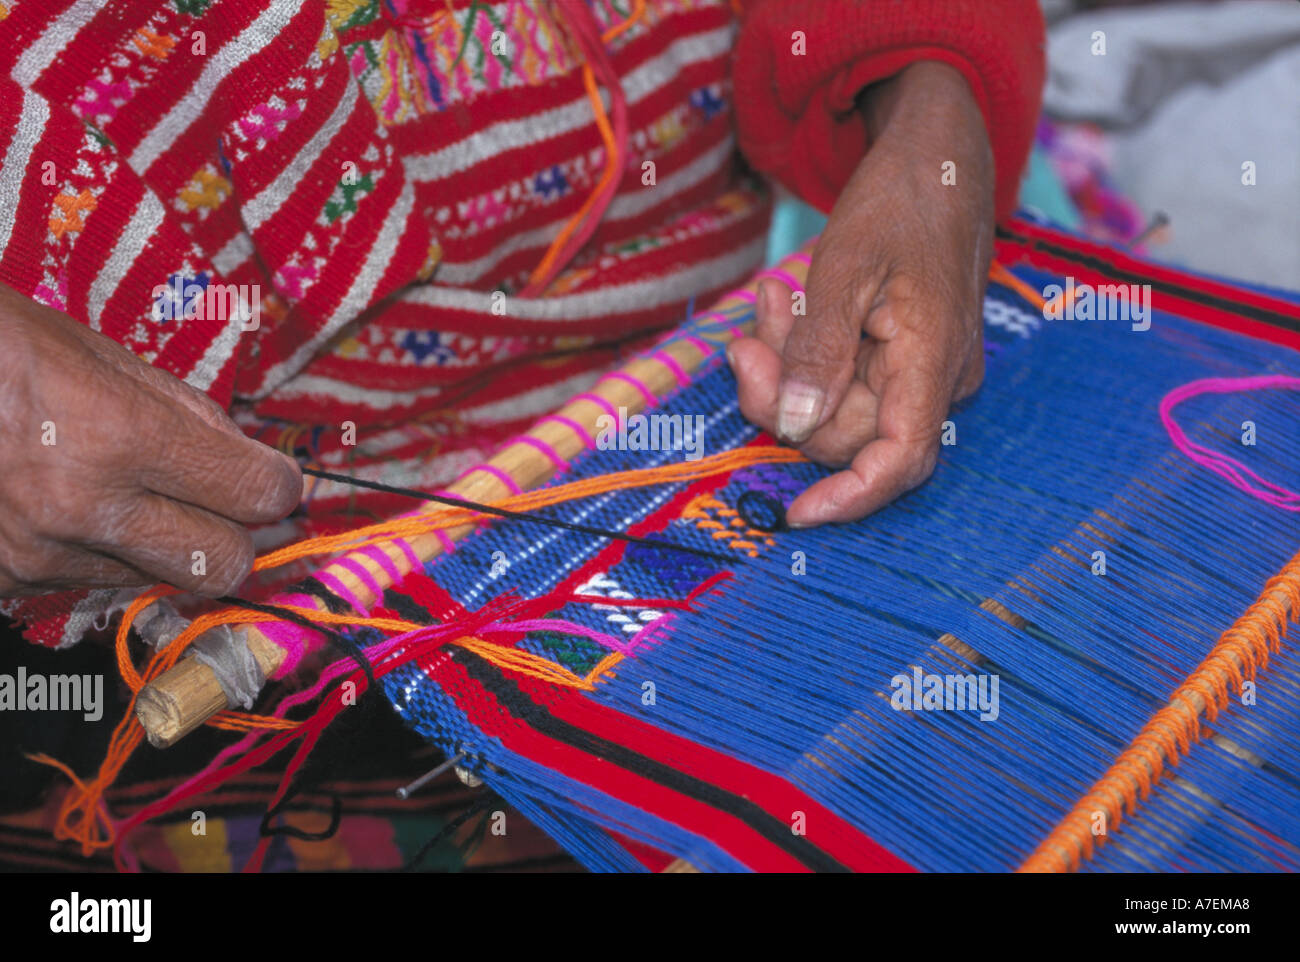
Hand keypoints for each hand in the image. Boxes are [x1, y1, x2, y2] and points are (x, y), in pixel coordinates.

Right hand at [0, 284, 301, 595]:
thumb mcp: (92, 352)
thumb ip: (182, 412)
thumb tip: (250, 460)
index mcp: (117, 433)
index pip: (253, 493)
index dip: (277, 486)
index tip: (274, 479)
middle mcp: (82, 507)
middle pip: (223, 564)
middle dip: (240, 536)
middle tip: (232, 506)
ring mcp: (37, 553)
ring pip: (157, 580)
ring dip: (166, 546)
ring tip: (135, 494)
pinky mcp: (2, 581)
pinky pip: (89, 584)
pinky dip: (101, 556)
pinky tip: (73, 511)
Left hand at [729, 61, 993, 524]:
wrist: (940, 152)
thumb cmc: (903, 197)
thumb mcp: (845, 266)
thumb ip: (819, 350)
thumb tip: (796, 428)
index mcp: (934, 360)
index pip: (899, 460)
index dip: (849, 498)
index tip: (795, 514)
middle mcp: (933, 379)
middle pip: (846, 433)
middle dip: (784, 394)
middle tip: (750, 333)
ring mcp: (919, 369)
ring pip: (835, 405)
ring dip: (788, 363)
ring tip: (772, 297)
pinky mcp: (899, 355)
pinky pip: (842, 377)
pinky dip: (804, 350)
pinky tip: (786, 302)